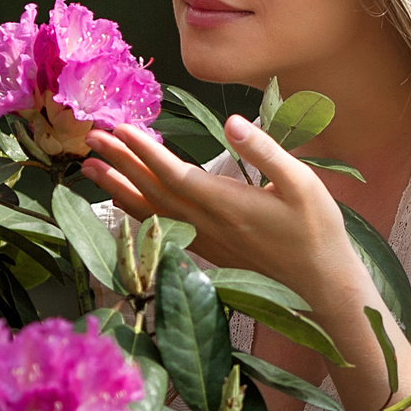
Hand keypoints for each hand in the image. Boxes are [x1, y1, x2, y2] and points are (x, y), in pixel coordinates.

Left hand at [82, 117, 371, 313]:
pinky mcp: (207, 252)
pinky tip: (123, 202)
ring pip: (151, 211)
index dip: (143, 150)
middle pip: (152, 190)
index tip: (118, 128)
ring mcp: (204, 241)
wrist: (321, 288)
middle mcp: (208, 224)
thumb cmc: (318, 232)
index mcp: (228, 204)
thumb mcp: (303, 182)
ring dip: (117, 188)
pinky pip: (161, 227)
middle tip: (90, 136)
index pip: (173, 172)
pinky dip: (136, 211)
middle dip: (119, 162)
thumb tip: (232, 122)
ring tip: (89, 168)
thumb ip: (266, 150)